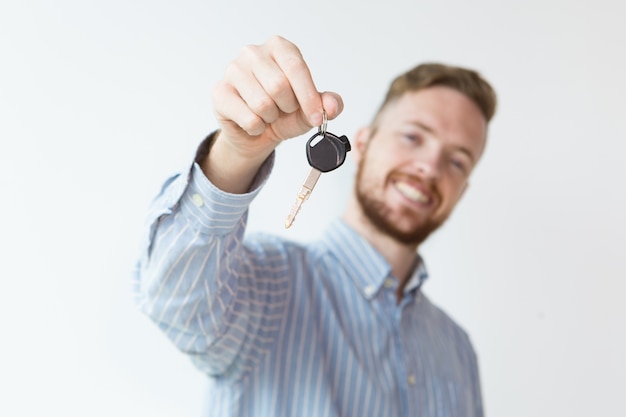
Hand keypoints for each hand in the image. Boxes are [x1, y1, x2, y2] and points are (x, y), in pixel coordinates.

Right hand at [211, 35, 343, 159]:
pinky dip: (257, 127)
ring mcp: (233, 70)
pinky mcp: (220, 92)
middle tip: (283, 110)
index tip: (317, 117)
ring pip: (262, 104)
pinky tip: (254, 122)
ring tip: (268, 114)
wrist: (257, 132)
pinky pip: (248, 118)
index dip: (309, 97)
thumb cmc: (283, 113)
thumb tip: (332, 106)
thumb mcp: (310, 108)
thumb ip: (327, 104)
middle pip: (279, 86)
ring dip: (271, 118)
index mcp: (279, 48)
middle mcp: (253, 53)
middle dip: (287, 107)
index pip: (296, 67)